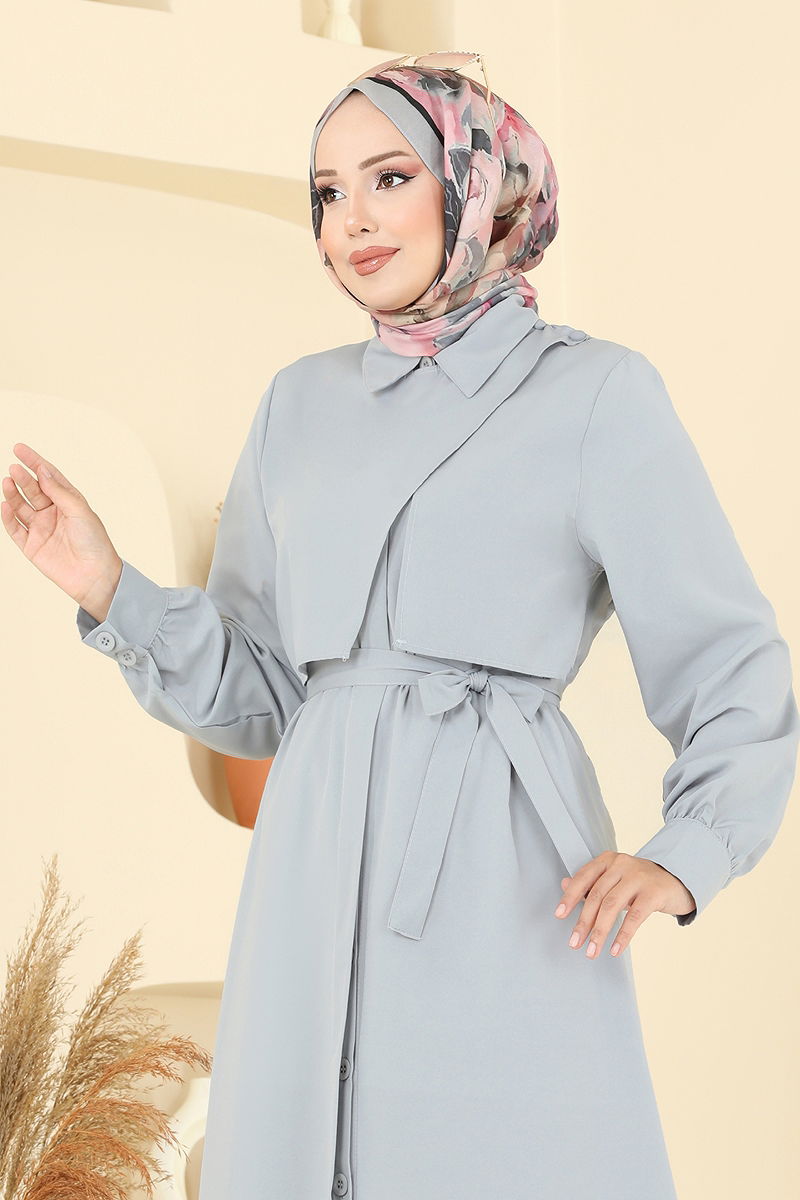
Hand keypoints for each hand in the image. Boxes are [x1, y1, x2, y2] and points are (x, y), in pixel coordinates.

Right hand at [2, 442, 122, 618]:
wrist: (94, 576)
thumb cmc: (94, 543)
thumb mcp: (80, 511)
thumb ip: (59, 491)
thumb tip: (42, 470)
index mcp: (68, 502)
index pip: (48, 476)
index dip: (34, 462)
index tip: (19, 448)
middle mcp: (52, 513)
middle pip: (33, 490)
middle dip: (23, 477)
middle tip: (14, 468)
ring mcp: (40, 529)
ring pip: (21, 506)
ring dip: (13, 494)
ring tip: (8, 481)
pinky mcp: (31, 546)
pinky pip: (14, 528)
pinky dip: (7, 517)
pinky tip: (5, 505)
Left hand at [553, 851, 696, 958]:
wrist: (677, 880)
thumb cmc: (640, 882)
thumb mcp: (615, 879)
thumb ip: (591, 883)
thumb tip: (564, 885)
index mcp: (608, 860)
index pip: (584, 877)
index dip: (570, 896)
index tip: (559, 915)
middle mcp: (621, 865)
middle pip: (597, 895)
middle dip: (583, 921)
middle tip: (574, 942)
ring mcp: (638, 877)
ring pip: (612, 906)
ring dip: (599, 932)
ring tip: (592, 951)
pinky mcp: (654, 893)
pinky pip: (634, 917)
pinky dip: (623, 936)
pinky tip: (614, 949)